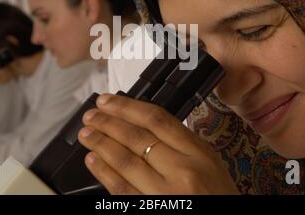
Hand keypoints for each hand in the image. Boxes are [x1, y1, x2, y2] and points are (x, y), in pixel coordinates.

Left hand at [78, 94, 238, 194]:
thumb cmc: (217, 196)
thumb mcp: (209, 162)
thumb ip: (181, 143)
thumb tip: (143, 125)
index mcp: (198, 153)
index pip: (156, 119)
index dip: (126, 107)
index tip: (108, 101)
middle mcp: (182, 170)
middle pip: (136, 137)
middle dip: (108, 122)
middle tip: (91, 116)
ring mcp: (165, 193)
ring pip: (125, 160)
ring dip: (101, 144)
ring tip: (86, 134)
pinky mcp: (150, 210)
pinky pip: (122, 189)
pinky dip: (103, 172)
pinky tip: (93, 160)